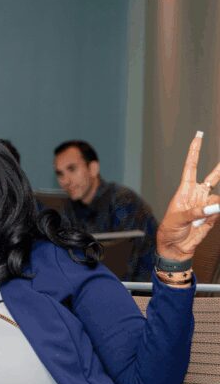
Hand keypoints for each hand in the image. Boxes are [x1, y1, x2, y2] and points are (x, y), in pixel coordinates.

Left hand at [156, 133, 219, 260]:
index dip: (195, 151)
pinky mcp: (213, 214)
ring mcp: (206, 204)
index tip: (198, 136)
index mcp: (184, 190)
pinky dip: (215, 214)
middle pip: (213, 176)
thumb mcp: (177, 220)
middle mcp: (197, 194)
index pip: (191, 166)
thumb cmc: (169, 231)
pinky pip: (219, 209)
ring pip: (217, 197)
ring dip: (212, 207)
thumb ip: (196, 212)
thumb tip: (216, 204)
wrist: (175, 248)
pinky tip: (203, 222)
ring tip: (198, 219)